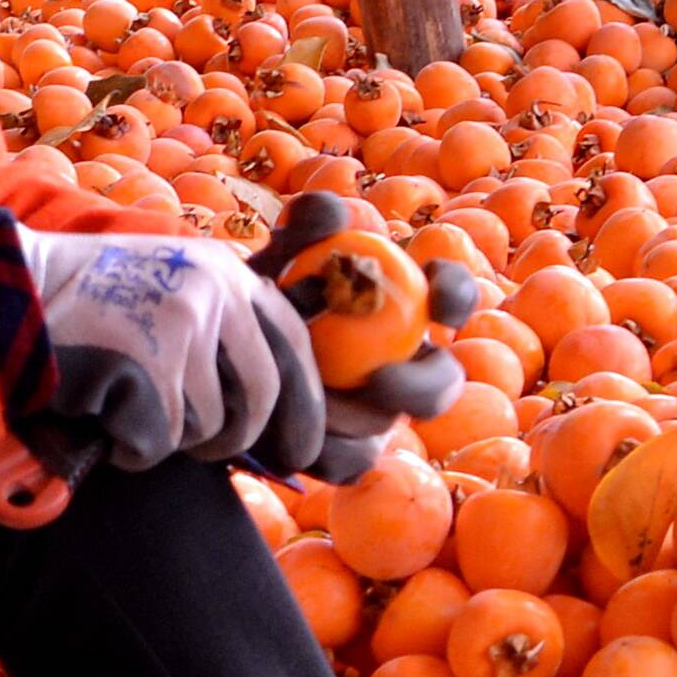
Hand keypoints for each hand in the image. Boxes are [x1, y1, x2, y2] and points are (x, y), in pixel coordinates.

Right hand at [12, 230, 328, 479]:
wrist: (11, 295)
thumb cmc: (87, 306)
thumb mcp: (168, 287)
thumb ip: (222, 329)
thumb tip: (276, 414)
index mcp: (225, 271)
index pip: (294, 343)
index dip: (305, 404)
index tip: (301, 448)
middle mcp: (213, 292)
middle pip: (261, 396)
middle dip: (237, 437)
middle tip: (206, 451)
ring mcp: (180, 328)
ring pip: (206, 426)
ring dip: (168, 436)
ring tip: (124, 402)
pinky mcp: (146, 368)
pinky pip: (158, 442)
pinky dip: (129, 446)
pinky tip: (101, 413)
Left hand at [254, 194, 489, 486]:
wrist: (220, 350)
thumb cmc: (263, 291)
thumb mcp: (278, 256)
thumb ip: (305, 227)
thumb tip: (334, 214)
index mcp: (409, 309)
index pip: (450, 296)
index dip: (457, 296)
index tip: (438, 304)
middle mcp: (407, 366)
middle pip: (442, 382)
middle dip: (423, 388)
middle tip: (380, 380)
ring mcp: (380, 416)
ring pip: (388, 428)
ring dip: (352, 419)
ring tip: (304, 404)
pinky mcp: (349, 455)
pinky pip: (349, 462)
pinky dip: (320, 449)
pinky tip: (284, 437)